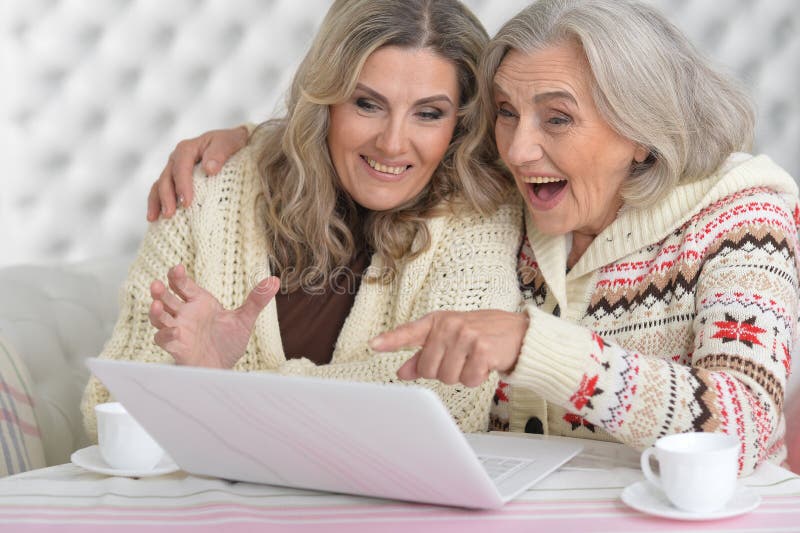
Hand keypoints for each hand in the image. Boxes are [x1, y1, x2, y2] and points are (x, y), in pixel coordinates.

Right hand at [146, 126, 249, 220]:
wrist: (229, 143)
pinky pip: (161, 191)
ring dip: (157, 202)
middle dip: (167, 197)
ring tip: (156, 219)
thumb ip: (219, 153)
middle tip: (170, 214)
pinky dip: (157, 204)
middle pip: (167, 178)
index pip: (181, 167)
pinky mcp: (174, 180)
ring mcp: (173, 170)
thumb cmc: (230, 143)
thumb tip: (209, 168)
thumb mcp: (229, 143)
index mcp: (187, 149)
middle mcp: (176, 159)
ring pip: (160, 186)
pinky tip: (155, 219)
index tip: (187, 202)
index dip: (182, 185)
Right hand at [148, 264, 279, 368]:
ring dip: (155, 312)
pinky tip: (174, 332)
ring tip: (155, 305)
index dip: (177, 277)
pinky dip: (166, 336)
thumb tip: (275, 280)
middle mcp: (186, 315)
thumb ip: (257, 300)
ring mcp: (179, 331)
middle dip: (160, 292)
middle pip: (166, 299)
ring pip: (160, 318)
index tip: (177, 268)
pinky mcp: (177, 348)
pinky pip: (164, 341)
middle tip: (156, 284)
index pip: (183, 286)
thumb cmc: (228, 342)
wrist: (225, 368)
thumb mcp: (244, 319)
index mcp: (199, 303)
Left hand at [369, 310, 529, 386]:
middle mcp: (449, 326)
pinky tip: (485, 364)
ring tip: (474, 360)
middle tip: (460, 359)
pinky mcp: (482, 349)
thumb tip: (402, 371)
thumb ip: (424, 354)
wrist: (520, 333)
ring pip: (447, 377)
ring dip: (462, 376)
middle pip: (427, 369)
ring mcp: (465, 336)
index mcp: (438, 321)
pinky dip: (477, 378)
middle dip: (443, 372)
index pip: (410, 332)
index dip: (391, 340)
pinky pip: (468, 380)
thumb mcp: (451, 339)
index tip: (374, 344)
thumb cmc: (482, 335)